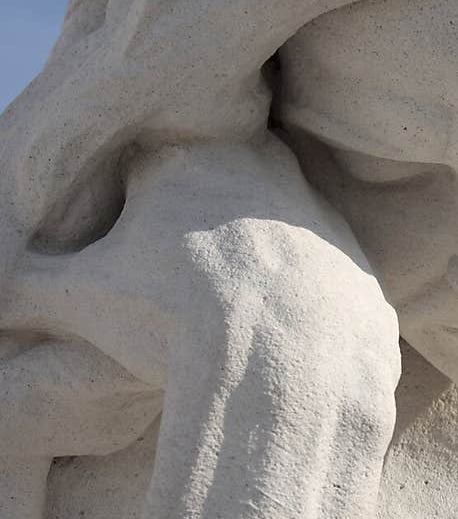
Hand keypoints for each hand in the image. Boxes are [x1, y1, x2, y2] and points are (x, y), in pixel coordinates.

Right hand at [2, 133, 400, 402]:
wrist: (285, 364)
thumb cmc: (171, 316)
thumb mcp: (78, 298)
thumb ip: (27, 286)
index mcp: (193, 154)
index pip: (151, 155)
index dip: (130, 194)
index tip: (122, 235)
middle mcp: (269, 168)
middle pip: (222, 179)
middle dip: (195, 217)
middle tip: (170, 269)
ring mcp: (324, 217)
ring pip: (280, 225)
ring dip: (254, 258)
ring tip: (225, 312)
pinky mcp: (362, 270)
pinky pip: (325, 280)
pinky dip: (301, 304)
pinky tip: (280, 338)